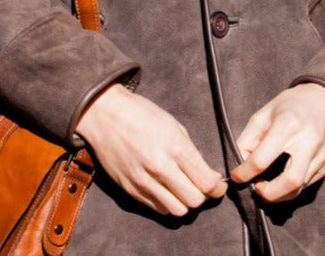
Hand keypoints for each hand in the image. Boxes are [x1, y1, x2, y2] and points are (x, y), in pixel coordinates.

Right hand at [76, 84, 227, 216]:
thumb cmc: (142, 114)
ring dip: (185, 202)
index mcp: (175, 147)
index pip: (206, 182)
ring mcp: (144, 182)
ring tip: (184, 189)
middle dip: (203, 195)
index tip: (218, 183)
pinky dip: (167, 203)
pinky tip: (167, 189)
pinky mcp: (131, 190)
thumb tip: (207, 174)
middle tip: (202, 185)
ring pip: (177, 210)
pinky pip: (157, 208)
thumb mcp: (174, 125)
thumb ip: (191, 152)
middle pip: (194, 201)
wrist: (106, 115)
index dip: (217, 186)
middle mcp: (160, 168)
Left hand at [229, 83, 324, 202]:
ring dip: (278, 195)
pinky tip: (281, 180)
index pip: (261, 160)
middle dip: (268, 194)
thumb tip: (238, 164)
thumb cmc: (291, 105)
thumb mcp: (264, 114)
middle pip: (288, 182)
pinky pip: (306, 185)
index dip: (244, 173)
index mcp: (287, 125)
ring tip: (266, 187)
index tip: (236, 176)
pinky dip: (290, 188)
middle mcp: (307, 142)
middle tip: (255, 188)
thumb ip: (248, 139)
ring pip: (298, 189)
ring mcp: (320, 155)